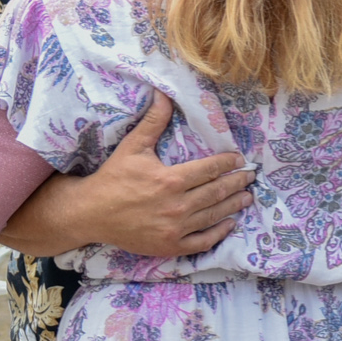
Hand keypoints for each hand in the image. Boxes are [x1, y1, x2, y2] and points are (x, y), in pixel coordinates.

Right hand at [0, 94, 252, 257]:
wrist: (90, 213)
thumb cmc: (113, 178)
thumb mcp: (132, 147)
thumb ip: (153, 123)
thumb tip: (164, 95)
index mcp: (170, 180)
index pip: (210, 169)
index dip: (228, 163)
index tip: (240, 160)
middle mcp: (177, 205)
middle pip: (217, 192)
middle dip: (237, 183)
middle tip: (250, 177)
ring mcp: (176, 228)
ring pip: (215, 215)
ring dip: (234, 205)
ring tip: (247, 197)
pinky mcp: (171, 245)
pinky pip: (203, 241)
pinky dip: (219, 233)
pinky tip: (229, 224)